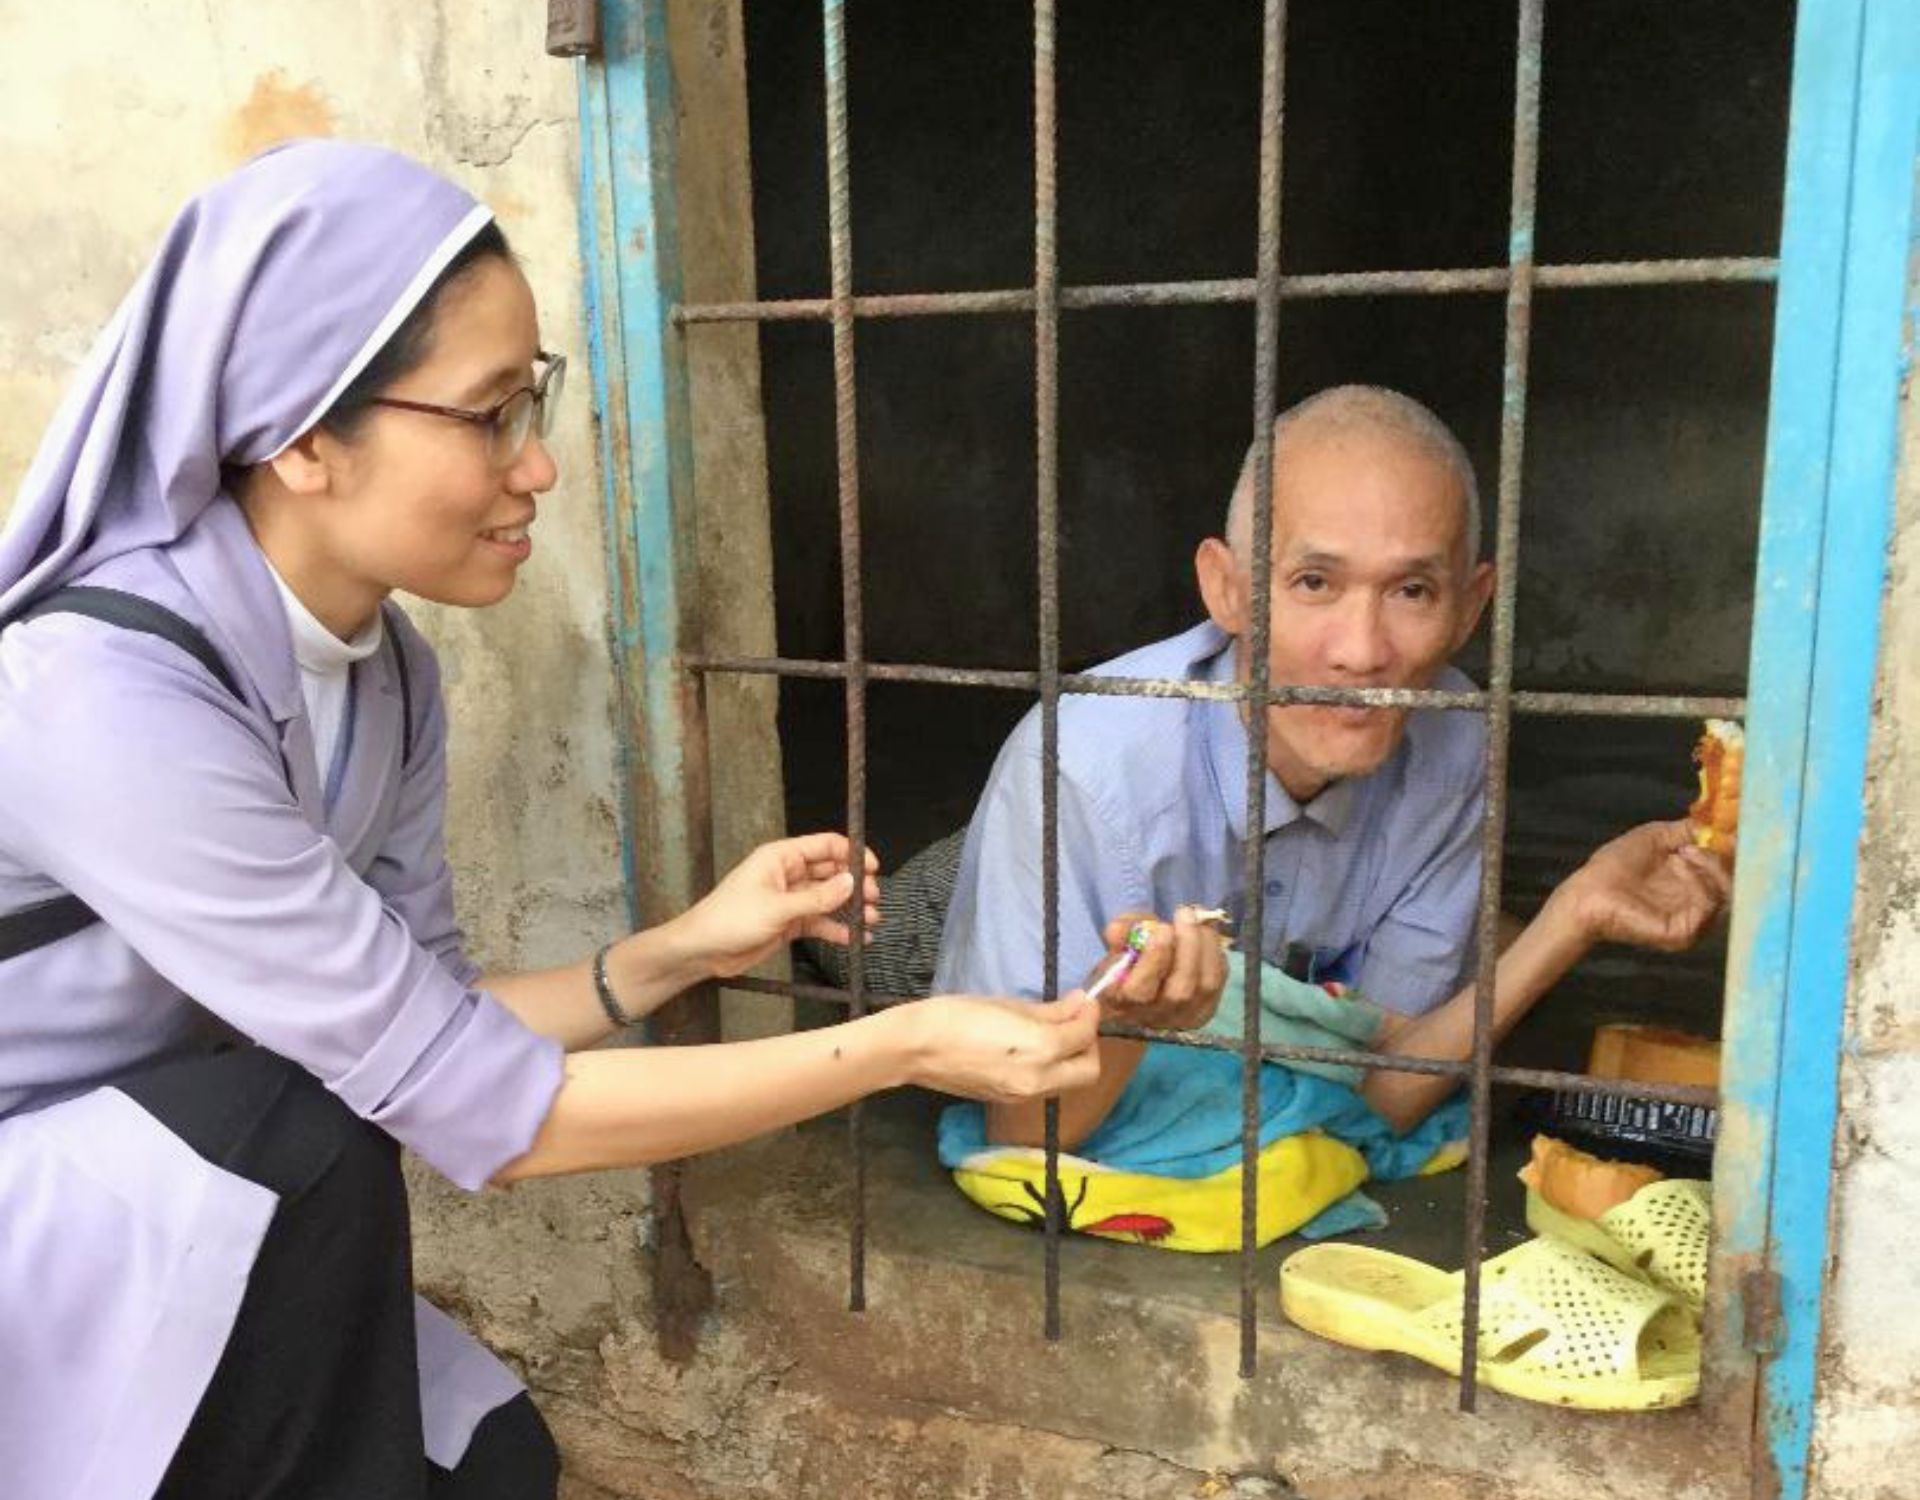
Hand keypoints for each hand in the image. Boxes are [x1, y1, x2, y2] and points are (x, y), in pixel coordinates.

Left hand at [673, 833, 881, 978]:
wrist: (703, 950)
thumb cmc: (728, 919)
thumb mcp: (777, 908)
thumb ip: (817, 897)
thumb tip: (850, 883)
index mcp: (781, 857)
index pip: (825, 845)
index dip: (851, 853)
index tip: (872, 868)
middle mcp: (787, 875)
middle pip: (831, 872)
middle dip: (854, 884)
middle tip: (873, 898)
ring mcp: (789, 899)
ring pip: (828, 898)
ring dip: (849, 908)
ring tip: (870, 920)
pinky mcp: (789, 923)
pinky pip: (819, 921)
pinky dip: (836, 928)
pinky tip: (853, 937)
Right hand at [898, 993, 1102, 1102]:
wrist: (915, 1049)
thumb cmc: (956, 1015)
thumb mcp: (1007, 1005)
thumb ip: (1050, 1010)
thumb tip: (1080, 1004)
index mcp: (1040, 1050)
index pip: (1084, 1035)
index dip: (1089, 1014)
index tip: (1083, 1000)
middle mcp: (1038, 1080)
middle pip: (1088, 1071)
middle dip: (1088, 1045)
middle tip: (1074, 1021)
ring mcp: (1023, 1096)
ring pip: (1068, 1082)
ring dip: (1071, 1059)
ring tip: (1052, 1033)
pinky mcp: (1009, 1101)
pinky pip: (1045, 1087)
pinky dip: (1050, 1069)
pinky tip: (1031, 1049)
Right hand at [1089, 905, 1229, 1031]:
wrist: (1144, 999)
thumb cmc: (1126, 968)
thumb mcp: (1115, 948)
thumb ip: (1118, 935)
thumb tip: (1119, 929)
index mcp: (1122, 1002)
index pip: (1140, 990)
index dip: (1155, 958)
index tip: (1162, 928)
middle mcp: (1155, 1016)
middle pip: (1179, 991)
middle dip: (1187, 947)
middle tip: (1185, 914)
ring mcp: (1184, 1017)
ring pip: (1205, 985)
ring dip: (1206, 946)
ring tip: (1198, 919)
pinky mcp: (1206, 1010)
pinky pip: (1218, 980)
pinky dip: (1216, 953)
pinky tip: (1206, 934)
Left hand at [1557, 819, 1731, 951]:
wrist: (1588, 891)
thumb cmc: (1615, 866)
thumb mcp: (1655, 837)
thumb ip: (1686, 830)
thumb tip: (1717, 822)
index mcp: (1695, 885)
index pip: (1732, 872)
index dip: (1732, 851)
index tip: (1724, 830)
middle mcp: (1699, 906)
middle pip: (1737, 886)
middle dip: (1721, 859)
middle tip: (1694, 845)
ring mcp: (1693, 923)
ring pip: (1727, 895)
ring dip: (1709, 867)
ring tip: (1682, 853)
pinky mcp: (1683, 934)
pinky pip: (1707, 907)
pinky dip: (1698, 882)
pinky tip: (1677, 865)